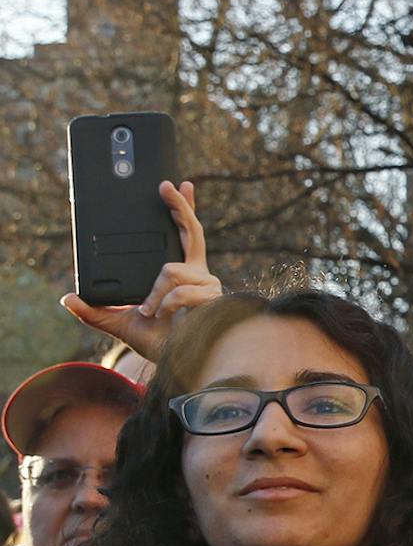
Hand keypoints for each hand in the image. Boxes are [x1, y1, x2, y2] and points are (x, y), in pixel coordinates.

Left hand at [62, 179, 219, 364]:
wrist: (173, 361)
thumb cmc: (155, 341)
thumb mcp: (116, 322)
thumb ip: (93, 310)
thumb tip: (67, 298)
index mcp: (183, 271)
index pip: (186, 234)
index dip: (184, 208)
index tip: (178, 184)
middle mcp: (199, 273)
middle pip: (192, 232)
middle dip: (179, 207)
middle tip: (166, 186)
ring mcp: (207, 284)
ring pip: (173, 270)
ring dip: (156, 293)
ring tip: (152, 311)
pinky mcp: (212, 298)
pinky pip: (179, 290)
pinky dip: (165, 304)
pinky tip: (165, 315)